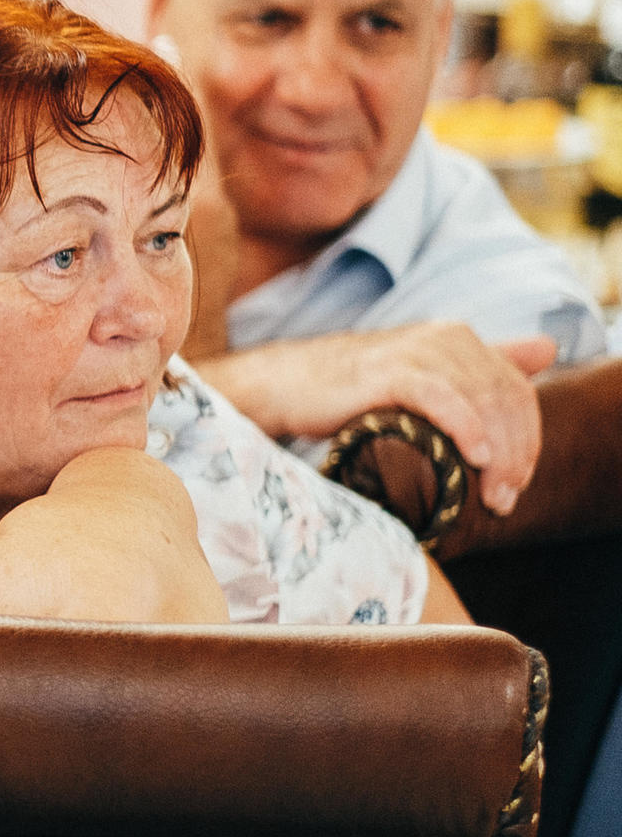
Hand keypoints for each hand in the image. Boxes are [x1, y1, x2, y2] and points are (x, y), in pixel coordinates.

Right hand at [212, 323, 554, 515]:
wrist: (287, 384)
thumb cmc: (354, 388)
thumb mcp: (426, 374)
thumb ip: (487, 361)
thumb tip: (549, 348)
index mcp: (461, 338)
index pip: (518, 390)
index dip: (528, 438)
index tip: (517, 483)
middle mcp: (447, 337)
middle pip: (506, 399)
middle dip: (516, 454)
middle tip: (504, 499)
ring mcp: (418, 351)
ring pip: (482, 402)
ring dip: (497, 454)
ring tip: (491, 494)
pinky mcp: (390, 370)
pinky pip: (444, 399)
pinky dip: (467, 429)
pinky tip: (474, 458)